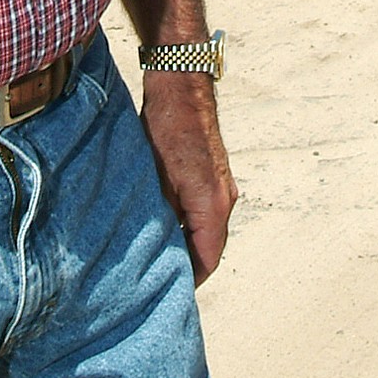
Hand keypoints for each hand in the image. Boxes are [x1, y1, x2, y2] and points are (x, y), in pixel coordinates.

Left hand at [140, 72, 238, 283]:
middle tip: (159, 279)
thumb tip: (154, 248)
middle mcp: (224, 199)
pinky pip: (206, 212)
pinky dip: (189, 226)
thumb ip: (161, 216)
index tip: (168, 292)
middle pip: (210, 247)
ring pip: (208, 229)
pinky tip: (165, 226)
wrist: (182, 86)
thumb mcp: (156, 178)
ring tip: (159, 255)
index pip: (208, 259)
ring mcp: (222, 187)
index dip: (189, 280)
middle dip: (188, 265)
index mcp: (212, 205)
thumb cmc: (166, 128)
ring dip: (188, 244)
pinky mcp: (215, 175)